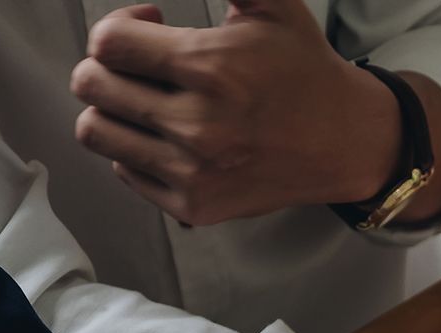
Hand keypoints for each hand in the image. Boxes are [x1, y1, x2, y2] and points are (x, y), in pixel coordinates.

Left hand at [72, 1, 440, 225]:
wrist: (349, 141)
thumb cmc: (305, 69)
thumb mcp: (271, 2)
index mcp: (212, 68)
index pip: (108, 42)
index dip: (118, 25)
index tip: (147, 26)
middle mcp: (199, 125)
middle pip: (92, 85)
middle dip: (108, 64)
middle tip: (141, 64)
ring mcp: (194, 171)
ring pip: (95, 131)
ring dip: (112, 107)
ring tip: (144, 99)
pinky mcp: (196, 205)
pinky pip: (125, 170)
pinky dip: (135, 148)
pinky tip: (167, 135)